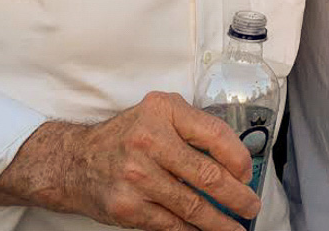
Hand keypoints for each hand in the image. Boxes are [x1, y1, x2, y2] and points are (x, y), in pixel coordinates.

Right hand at [0, 91, 259, 230]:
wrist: (77, 160)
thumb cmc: (129, 134)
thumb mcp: (159, 112)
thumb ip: (193, 126)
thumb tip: (234, 158)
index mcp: (163, 111)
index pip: (214, 133)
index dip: (237, 157)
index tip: (247, 172)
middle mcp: (149, 140)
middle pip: (206, 175)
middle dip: (236, 195)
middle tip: (251, 205)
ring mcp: (137, 176)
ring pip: (191, 206)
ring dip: (219, 221)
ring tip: (236, 227)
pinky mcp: (127, 207)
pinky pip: (170, 224)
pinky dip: (191, 230)